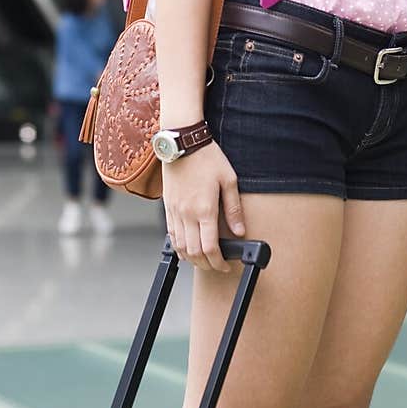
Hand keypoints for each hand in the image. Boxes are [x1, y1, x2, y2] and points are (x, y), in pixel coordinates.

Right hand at [163, 142, 245, 273]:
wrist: (182, 142)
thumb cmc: (207, 157)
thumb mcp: (229, 180)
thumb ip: (234, 209)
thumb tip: (239, 231)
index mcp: (205, 208)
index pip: (210, 248)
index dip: (218, 262)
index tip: (225, 265)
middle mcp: (187, 213)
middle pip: (194, 252)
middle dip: (206, 264)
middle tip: (216, 266)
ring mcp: (175, 211)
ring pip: (180, 246)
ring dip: (191, 258)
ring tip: (203, 260)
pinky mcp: (167, 206)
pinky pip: (170, 234)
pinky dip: (178, 246)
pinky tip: (186, 247)